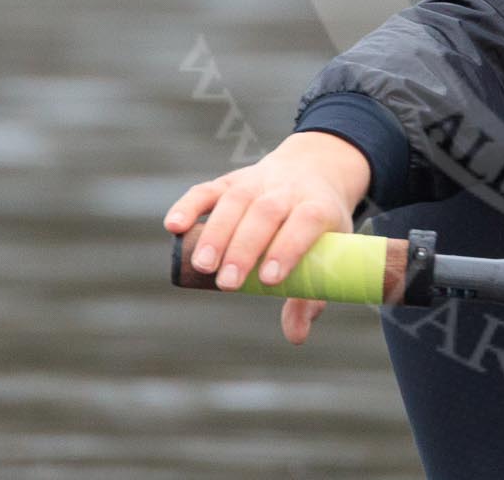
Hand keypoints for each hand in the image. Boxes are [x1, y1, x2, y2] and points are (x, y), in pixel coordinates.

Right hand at [164, 131, 371, 345]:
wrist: (314, 168)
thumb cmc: (320, 223)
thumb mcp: (329, 250)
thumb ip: (311, 293)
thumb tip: (296, 335)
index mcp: (318, 205)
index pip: (305, 221)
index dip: (288, 247)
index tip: (269, 279)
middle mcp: (288, 189)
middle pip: (266, 213)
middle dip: (244, 249)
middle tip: (227, 284)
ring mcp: (258, 181)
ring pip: (236, 200)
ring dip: (216, 233)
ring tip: (202, 266)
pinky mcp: (231, 180)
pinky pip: (207, 190)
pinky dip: (188, 206)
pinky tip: (173, 226)